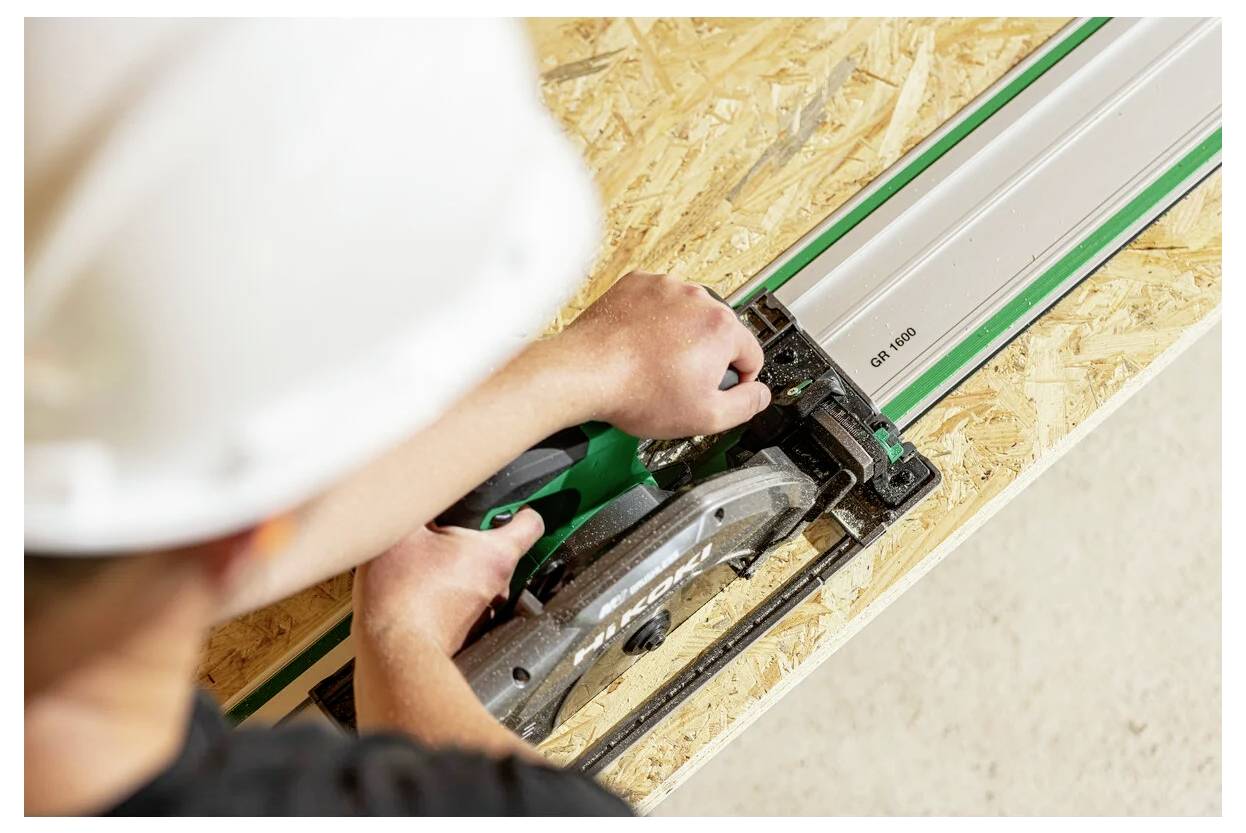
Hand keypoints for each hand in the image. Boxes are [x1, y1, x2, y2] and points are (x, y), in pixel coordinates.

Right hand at [353, 508, 543, 655]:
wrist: (394, 647)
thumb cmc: (403, 595)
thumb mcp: (403, 532)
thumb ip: (421, 508)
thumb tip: (420, 495)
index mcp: (495, 553)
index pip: (531, 524)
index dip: (521, 510)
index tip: (510, 506)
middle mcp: (497, 583)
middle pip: (497, 548)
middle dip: (472, 537)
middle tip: (442, 532)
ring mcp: (483, 608)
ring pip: (477, 575)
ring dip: (457, 566)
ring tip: (425, 562)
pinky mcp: (463, 627)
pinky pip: (461, 598)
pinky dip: (446, 590)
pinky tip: (419, 587)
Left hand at [558, 272, 770, 438]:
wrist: (585, 372)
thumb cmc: (637, 392)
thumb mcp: (706, 417)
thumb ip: (745, 406)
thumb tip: (758, 395)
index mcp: (721, 327)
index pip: (752, 354)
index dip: (738, 380)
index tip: (719, 390)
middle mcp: (697, 298)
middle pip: (719, 333)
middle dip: (706, 357)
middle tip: (680, 383)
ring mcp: (665, 287)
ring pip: (688, 316)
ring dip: (680, 337)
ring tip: (655, 365)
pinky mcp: (637, 284)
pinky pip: (658, 304)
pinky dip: (653, 322)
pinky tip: (640, 346)